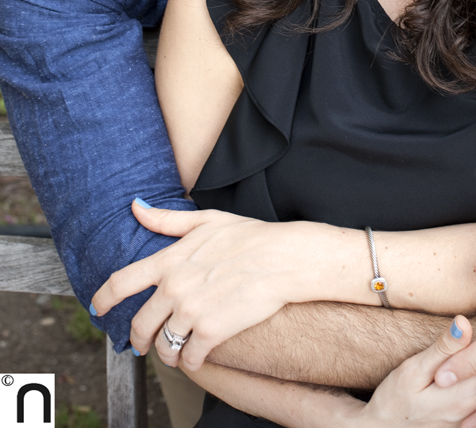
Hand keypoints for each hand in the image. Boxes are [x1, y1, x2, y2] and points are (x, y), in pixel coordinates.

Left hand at [91, 200, 320, 370]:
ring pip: (164, 346)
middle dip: (138, 338)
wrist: (283, 258)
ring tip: (174, 352)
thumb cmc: (250, 236)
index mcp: (170, 260)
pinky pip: (190, 358)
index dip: (103, 299)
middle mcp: (174, 287)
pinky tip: (197, 357)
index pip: (121, 282)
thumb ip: (168, 219)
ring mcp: (191, 311)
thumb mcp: (207, 220)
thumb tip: (136, 207)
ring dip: (166, 353)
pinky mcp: (211, 332)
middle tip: (143, 343)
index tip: (98, 309)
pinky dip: (191, 362)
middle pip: (139, 324)